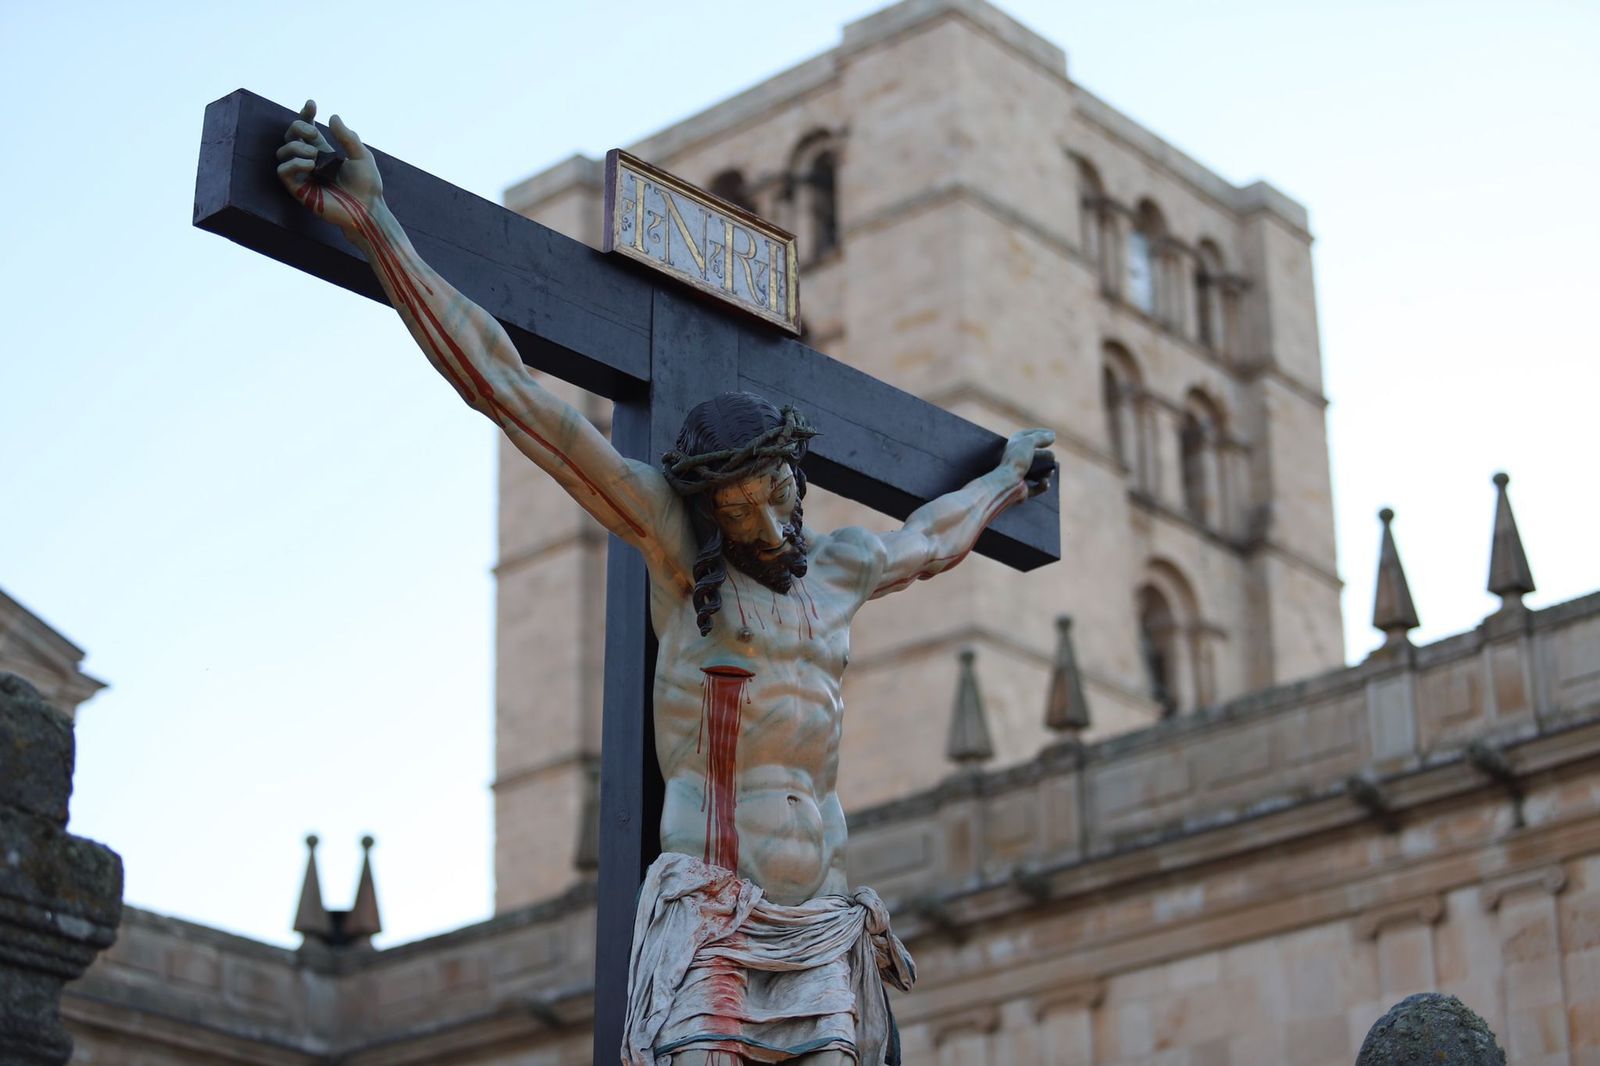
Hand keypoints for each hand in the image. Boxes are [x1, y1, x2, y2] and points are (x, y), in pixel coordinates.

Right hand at [276, 100, 382, 233]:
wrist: (367, 209)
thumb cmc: (367, 185)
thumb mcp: (361, 156)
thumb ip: (347, 137)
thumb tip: (332, 116)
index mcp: (323, 151)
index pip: (306, 129)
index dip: (305, 114)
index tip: (312, 104)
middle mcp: (310, 161)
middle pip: (290, 135)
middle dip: (298, 127)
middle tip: (314, 134)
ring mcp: (303, 175)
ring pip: (282, 151)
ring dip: (296, 147)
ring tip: (314, 155)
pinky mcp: (299, 190)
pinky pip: (283, 171)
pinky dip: (294, 163)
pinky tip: (311, 166)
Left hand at [1002, 428, 1055, 497]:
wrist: (1007, 483)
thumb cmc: (1016, 460)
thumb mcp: (1029, 442)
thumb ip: (1041, 437)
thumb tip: (1052, 435)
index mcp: (1014, 445)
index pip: (1028, 435)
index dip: (1040, 433)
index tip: (1053, 434)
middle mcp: (1016, 459)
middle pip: (1036, 455)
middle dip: (1046, 456)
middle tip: (1052, 457)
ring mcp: (1019, 475)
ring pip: (1038, 471)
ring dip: (1046, 472)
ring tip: (1049, 472)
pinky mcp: (1023, 489)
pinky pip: (1037, 487)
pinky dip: (1043, 485)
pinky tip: (1044, 482)